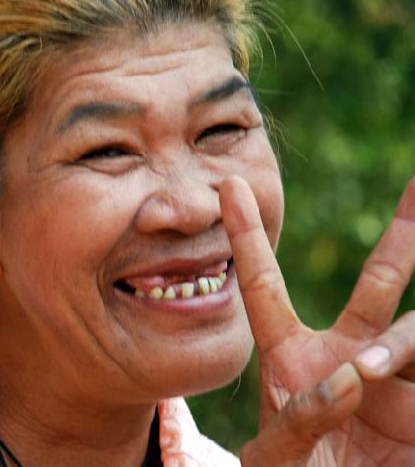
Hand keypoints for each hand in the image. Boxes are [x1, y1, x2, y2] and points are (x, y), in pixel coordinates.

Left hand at [220, 175, 414, 465]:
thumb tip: (351, 374)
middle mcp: (346, 354)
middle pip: (377, 283)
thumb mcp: (274, 457)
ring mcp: (390, 376)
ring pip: (411, 331)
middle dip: (401, 233)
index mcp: (290, 357)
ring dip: (402, 341)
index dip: (245, 235)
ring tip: (372, 370)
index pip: (263, 286)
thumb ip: (299, 417)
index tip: (227, 184)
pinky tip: (400, 376)